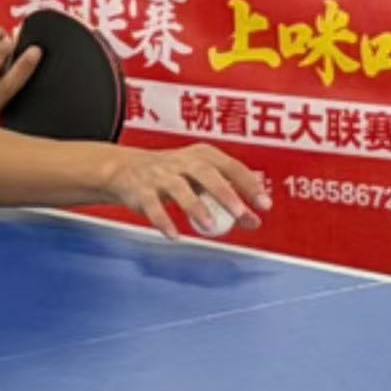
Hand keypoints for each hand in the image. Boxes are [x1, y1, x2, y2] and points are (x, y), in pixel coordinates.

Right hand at [101, 143, 270, 239]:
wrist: (126, 169)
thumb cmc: (175, 175)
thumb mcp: (202, 181)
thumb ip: (227, 199)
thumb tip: (254, 222)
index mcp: (203, 155)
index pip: (231, 167)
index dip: (249, 185)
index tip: (264, 205)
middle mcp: (183, 161)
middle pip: (207, 175)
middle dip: (226, 194)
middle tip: (241, 214)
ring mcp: (161, 175)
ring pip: (180, 190)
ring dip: (196, 208)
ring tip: (210, 227)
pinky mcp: (142, 191)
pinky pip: (154, 206)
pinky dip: (164, 221)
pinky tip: (174, 235)